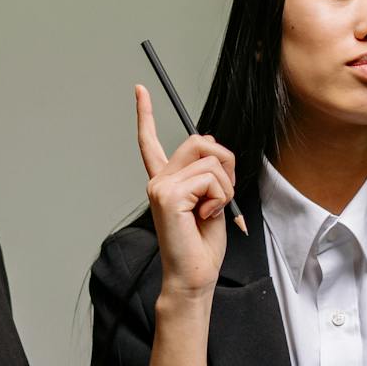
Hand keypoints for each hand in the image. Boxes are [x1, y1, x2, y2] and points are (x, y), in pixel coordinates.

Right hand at [135, 84, 235, 300]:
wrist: (194, 276)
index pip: (151, 142)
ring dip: (225, 188)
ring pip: (211, 161)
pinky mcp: (168, 195)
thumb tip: (210, 142)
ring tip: (211, 212)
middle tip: (222, 195)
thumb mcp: (213, 200)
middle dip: (225, 163)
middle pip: (200, 141)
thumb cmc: (203, 244)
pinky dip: (219, 199)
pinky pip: (211, 179)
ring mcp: (159, 185)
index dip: (146, 114)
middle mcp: (158, 179)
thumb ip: (209, 172)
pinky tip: (204, 217)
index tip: (140, 89)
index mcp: (166, 180)